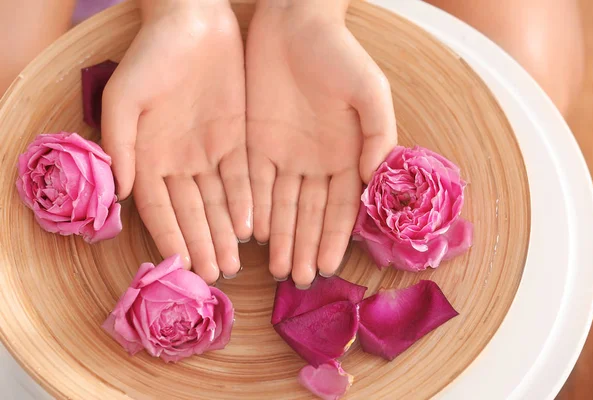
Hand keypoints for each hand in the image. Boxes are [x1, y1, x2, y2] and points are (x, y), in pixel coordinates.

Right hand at [101, 0, 250, 282]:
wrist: (192, 21)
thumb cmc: (151, 56)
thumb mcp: (124, 97)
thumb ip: (120, 144)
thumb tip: (122, 192)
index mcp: (149, 157)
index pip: (158, 208)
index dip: (169, 236)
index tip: (179, 265)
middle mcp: (180, 161)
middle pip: (193, 212)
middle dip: (203, 243)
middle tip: (215, 275)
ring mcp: (211, 151)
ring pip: (220, 201)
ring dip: (226, 232)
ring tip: (233, 264)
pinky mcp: (239, 139)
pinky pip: (244, 177)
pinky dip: (248, 202)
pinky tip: (253, 227)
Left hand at [246, 0, 396, 286]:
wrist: (294, 21)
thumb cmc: (339, 54)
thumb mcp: (371, 92)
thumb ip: (379, 136)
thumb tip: (374, 180)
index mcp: (346, 154)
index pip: (340, 206)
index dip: (333, 237)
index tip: (327, 267)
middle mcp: (314, 161)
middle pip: (308, 213)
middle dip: (304, 246)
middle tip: (297, 279)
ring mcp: (283, 153)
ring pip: (280, 205)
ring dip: (279, 237)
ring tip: (276, 269)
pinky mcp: (254, 141)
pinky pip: (252, 182)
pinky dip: (253, 208)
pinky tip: (253, 234)